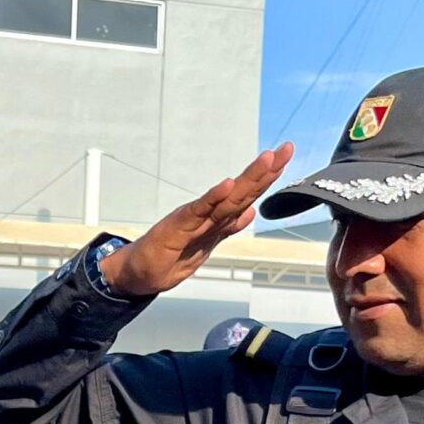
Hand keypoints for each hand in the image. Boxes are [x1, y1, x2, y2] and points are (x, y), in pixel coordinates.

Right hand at [98, 144, 293, 298]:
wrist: (138, 274)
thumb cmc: (169, 258)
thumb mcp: (207, 245)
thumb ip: (228, 228)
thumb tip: (251, 213)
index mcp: (218, 220)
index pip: (248, 195)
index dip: (268, 178)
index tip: (285, 158)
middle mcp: (209, 215)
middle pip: (242, 191)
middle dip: (265, 170)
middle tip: (285, 149)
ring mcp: (194, 219)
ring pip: (226, 198)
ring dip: (248, 178)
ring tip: (266, 159)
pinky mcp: (177, 227)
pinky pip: (199, 211)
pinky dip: (213, 197)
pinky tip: (227, 185)